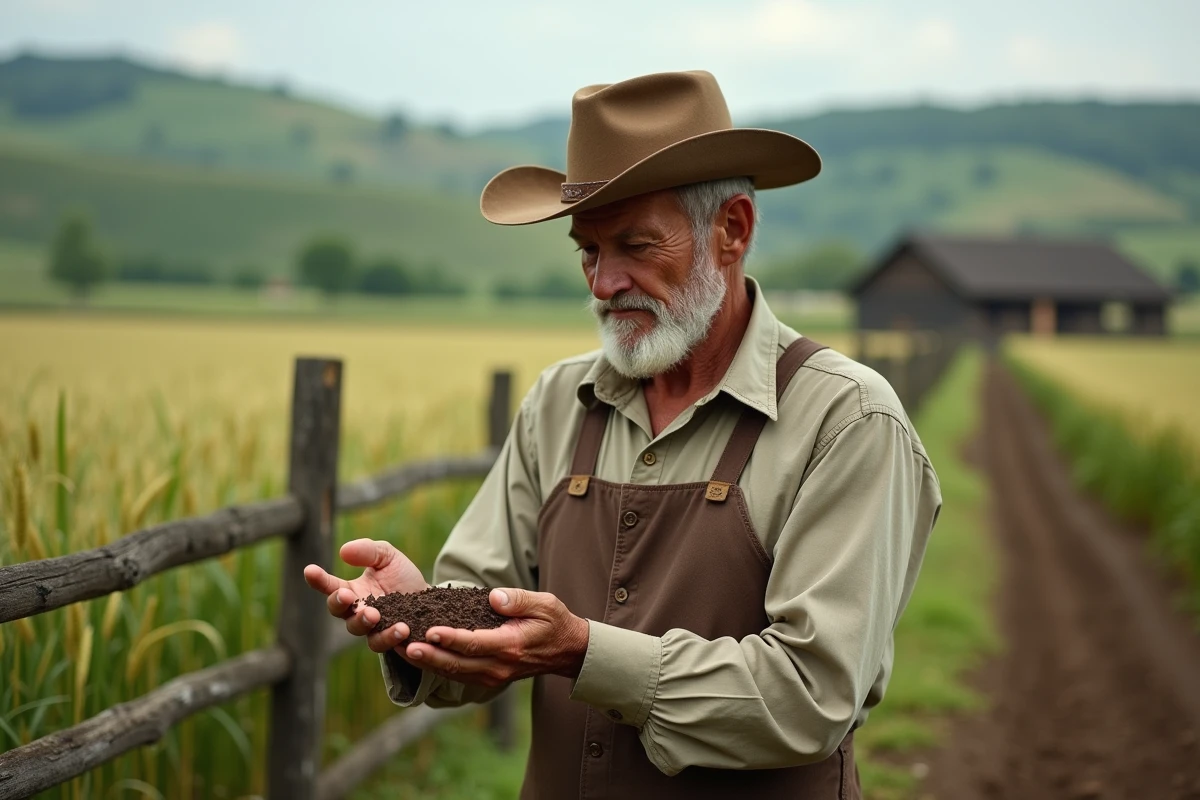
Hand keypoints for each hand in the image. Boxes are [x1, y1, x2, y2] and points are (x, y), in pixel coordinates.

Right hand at [303, 538, 428, 651]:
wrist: (429, 599)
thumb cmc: (402, 577)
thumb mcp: (387, 556)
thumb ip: (368, 551)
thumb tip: (343, 551)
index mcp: (352, 590)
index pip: (330, 586)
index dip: (319, 579)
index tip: (310, 570)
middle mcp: (356, 611)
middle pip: (339, 611)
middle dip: (339, 603)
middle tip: (346, 595)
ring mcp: (371, 628)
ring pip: (357, 629)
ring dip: (362, 621)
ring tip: (374, 614)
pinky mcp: (388, 641)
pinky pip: (381, 643)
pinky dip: (389, 636)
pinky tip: (402, 627)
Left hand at [399, 588, 589, 687]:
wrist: (567, 650)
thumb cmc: (555, 622)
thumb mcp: (545, 603)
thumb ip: (519, 600)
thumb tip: (493, 597)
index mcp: (511, 645)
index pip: (475, 643)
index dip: (450, 638)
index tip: (429, 631)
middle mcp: (499, 665)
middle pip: (457, 664)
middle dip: (428, 655)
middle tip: (401, 646)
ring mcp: (493, 675)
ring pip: (454, 672)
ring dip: (427, 663)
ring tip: (400, 651)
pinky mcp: (488, 676)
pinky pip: (458, 674)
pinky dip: (437, 666)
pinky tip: (418, 656)